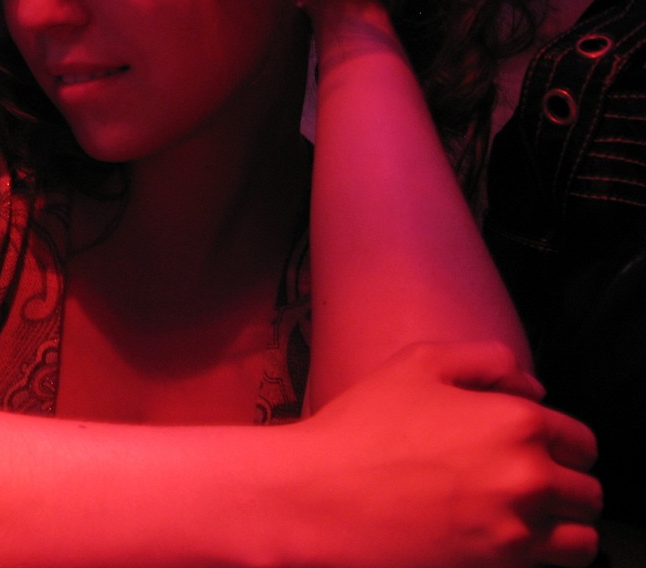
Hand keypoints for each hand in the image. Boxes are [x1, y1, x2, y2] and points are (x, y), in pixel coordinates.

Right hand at [294, 342, 600, 567]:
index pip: (580, 441)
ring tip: (523, 518)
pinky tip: (507, 539)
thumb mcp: (416, 363)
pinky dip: (542, 556)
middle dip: (563, 485)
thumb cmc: (362, 427)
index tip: (534, 451)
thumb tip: (532, 384)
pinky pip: (555, 567)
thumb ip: (485, 359)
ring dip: (561, 526)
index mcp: (516, 421)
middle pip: (587, 492)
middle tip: (522, 484)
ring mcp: (517, 530)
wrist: (320, 496)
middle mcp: (529, 477)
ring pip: (582, 538)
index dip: (559, 443)